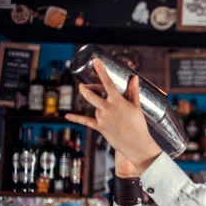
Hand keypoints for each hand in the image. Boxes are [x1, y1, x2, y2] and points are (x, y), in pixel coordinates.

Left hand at [65, 58, 161, 173]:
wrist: (136, 144)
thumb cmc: (139, 125)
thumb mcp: (137, 106)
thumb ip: (133, 91)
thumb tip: (135, 78)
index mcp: (118, 101)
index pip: (107, 82)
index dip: (101, 70)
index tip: (96, 61)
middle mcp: (107, 108)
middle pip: (92, 95)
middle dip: (86, 89)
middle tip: (82, 86)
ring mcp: (102, 118)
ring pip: (95, 108)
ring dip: (99, 108)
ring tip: (112, 115)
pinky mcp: (99, 127)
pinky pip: (86, 121)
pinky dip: (76, 118)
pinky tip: (67, 115)